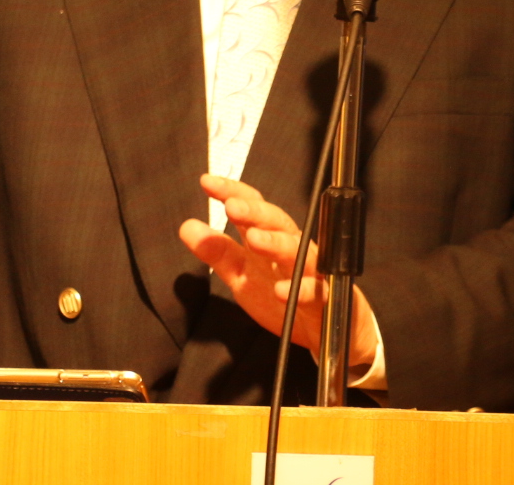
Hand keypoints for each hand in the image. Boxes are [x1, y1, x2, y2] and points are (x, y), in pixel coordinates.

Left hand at [179, 174, 378, 370]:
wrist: (327, 330)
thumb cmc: (286, 294)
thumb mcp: (244, 275)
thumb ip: (219, 253)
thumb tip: (187, 226)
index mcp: (271, 239)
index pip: (254, 209)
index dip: (234, 193)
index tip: (208, 182)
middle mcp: (293, 248)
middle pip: (278, 222)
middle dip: (255, 213)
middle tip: (231, 206)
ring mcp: (311, 272)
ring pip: (298, 251)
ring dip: (276, 244)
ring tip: (254, 239)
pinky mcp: (325, 298)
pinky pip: (315, 292)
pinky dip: (300, 290)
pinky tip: (282, 291)